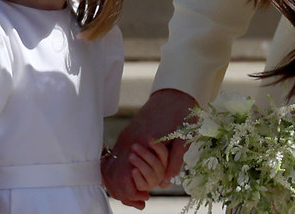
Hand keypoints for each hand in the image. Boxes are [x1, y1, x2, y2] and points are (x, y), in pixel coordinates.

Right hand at [102, 89, 195, 208]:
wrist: (174, 93)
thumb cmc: (182, 114)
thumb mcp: (184, 138)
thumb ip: (175, 160)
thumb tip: (164, 183)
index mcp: (141, 141)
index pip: (124, 175)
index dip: (131, 192)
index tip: (144, 199)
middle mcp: (128, 140)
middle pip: (113, 174)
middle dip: (123, 192)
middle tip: (140, 201)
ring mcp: (125, 137)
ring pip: (110, 167)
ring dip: (119, 183)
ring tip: (135, 195)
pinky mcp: (127, 135)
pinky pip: (115, 158)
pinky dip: (118, 172)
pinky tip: (130, 180)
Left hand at [129, 140, 168, 191]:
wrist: (127, 166)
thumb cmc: (138, 151)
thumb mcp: (145, 145)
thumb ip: (151, 144)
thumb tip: (153, 138)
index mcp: (164, 160)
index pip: (164, 154)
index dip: (158, 147)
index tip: (150, 139)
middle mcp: (161, 171)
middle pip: (156, 163)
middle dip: (144, 153)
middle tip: (134, 146)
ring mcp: (154, 180)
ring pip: (150, 173)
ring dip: (140, 163)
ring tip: (130, 156)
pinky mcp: (144, 187)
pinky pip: (142, 183)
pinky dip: (137, 176)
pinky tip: (133, 170)